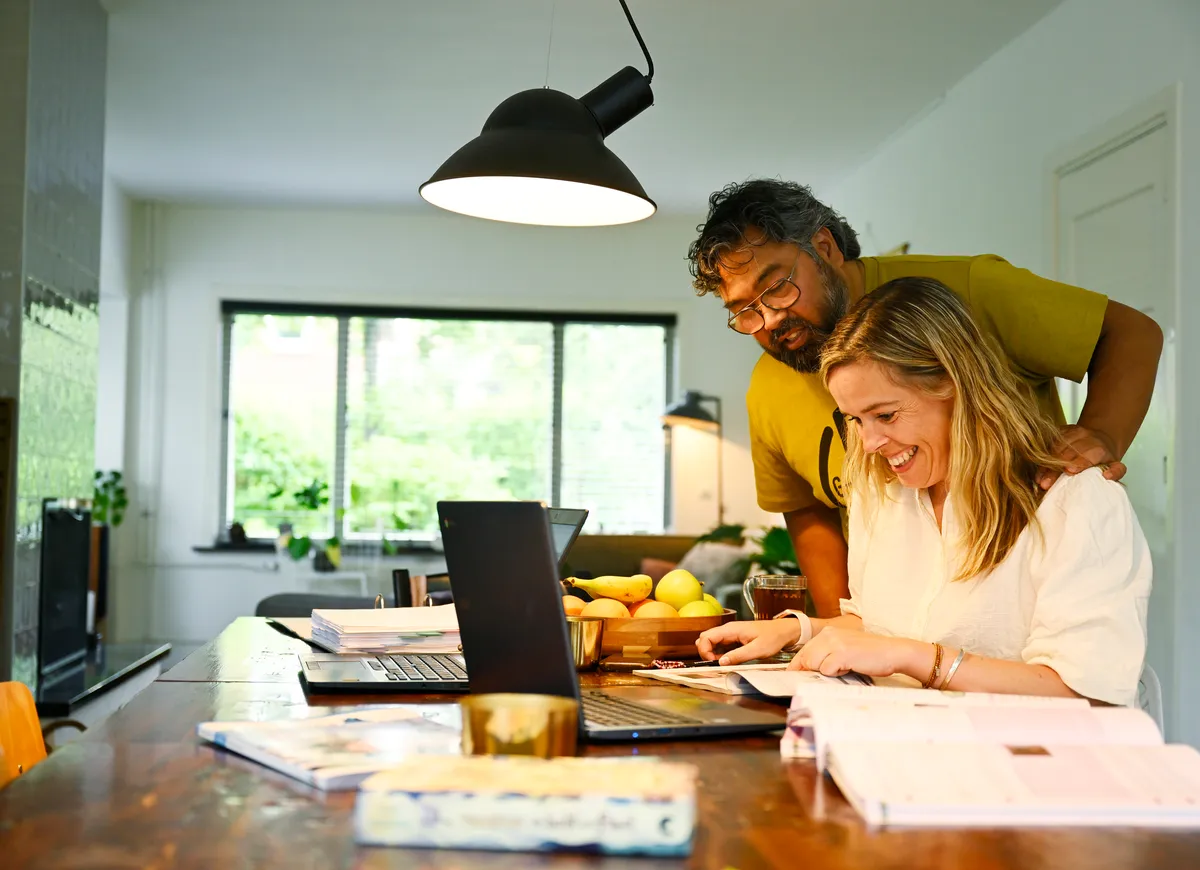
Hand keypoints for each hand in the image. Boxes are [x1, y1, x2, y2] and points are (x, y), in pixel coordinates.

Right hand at [695, 619, 799, 665]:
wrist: (784, 631)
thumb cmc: (773, 638)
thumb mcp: (757, 650)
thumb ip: (738, 656)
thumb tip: (721, 662)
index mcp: (731, 629)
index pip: (706, 637)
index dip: (704, 651)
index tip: (713, 663)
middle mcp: (728, 630)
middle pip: (705, 638)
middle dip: (705, 652)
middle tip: (715, 664)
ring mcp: (730, 634)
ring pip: (711, 641)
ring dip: (711, 653)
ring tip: (722, 663)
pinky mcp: (734, 638)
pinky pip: (720, 645)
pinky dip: (718, 653)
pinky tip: (727, 661)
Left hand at [790, 627, 916, 676]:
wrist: (893, 652)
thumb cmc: (870, 653)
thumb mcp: (844, 648)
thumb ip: (826, 654)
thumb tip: (806, 668)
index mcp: (828, 632)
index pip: (803, 651)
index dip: (798, 665)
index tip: (794, 674)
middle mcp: (829, 634)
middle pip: (805, 658)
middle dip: (813, 670)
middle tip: (832, 671)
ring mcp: (834, 643)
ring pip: (813, 664)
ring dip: (826, 671)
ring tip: (844, 667)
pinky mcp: (841, 653)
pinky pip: (826, 669)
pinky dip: (836, 673)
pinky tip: (849, 668)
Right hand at [1038, 424, 1124, 489]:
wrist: (1099, 438)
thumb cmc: (1104, 457)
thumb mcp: (1116, 465)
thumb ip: (1116, 472)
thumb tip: (1107, 476)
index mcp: (1099, 447)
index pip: (1087, 455)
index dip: (1078, 462)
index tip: (1069, 471)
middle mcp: (1085, 436)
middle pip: (1066, 454)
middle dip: (1055, 469)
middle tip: (1046, 483)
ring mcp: (1071, 432)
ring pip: (1055, 448)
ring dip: (1045, 465)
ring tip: (1039, 479)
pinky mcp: (1060, 430)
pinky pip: (1049, 443)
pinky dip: (1042, 458)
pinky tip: (1039, 470)